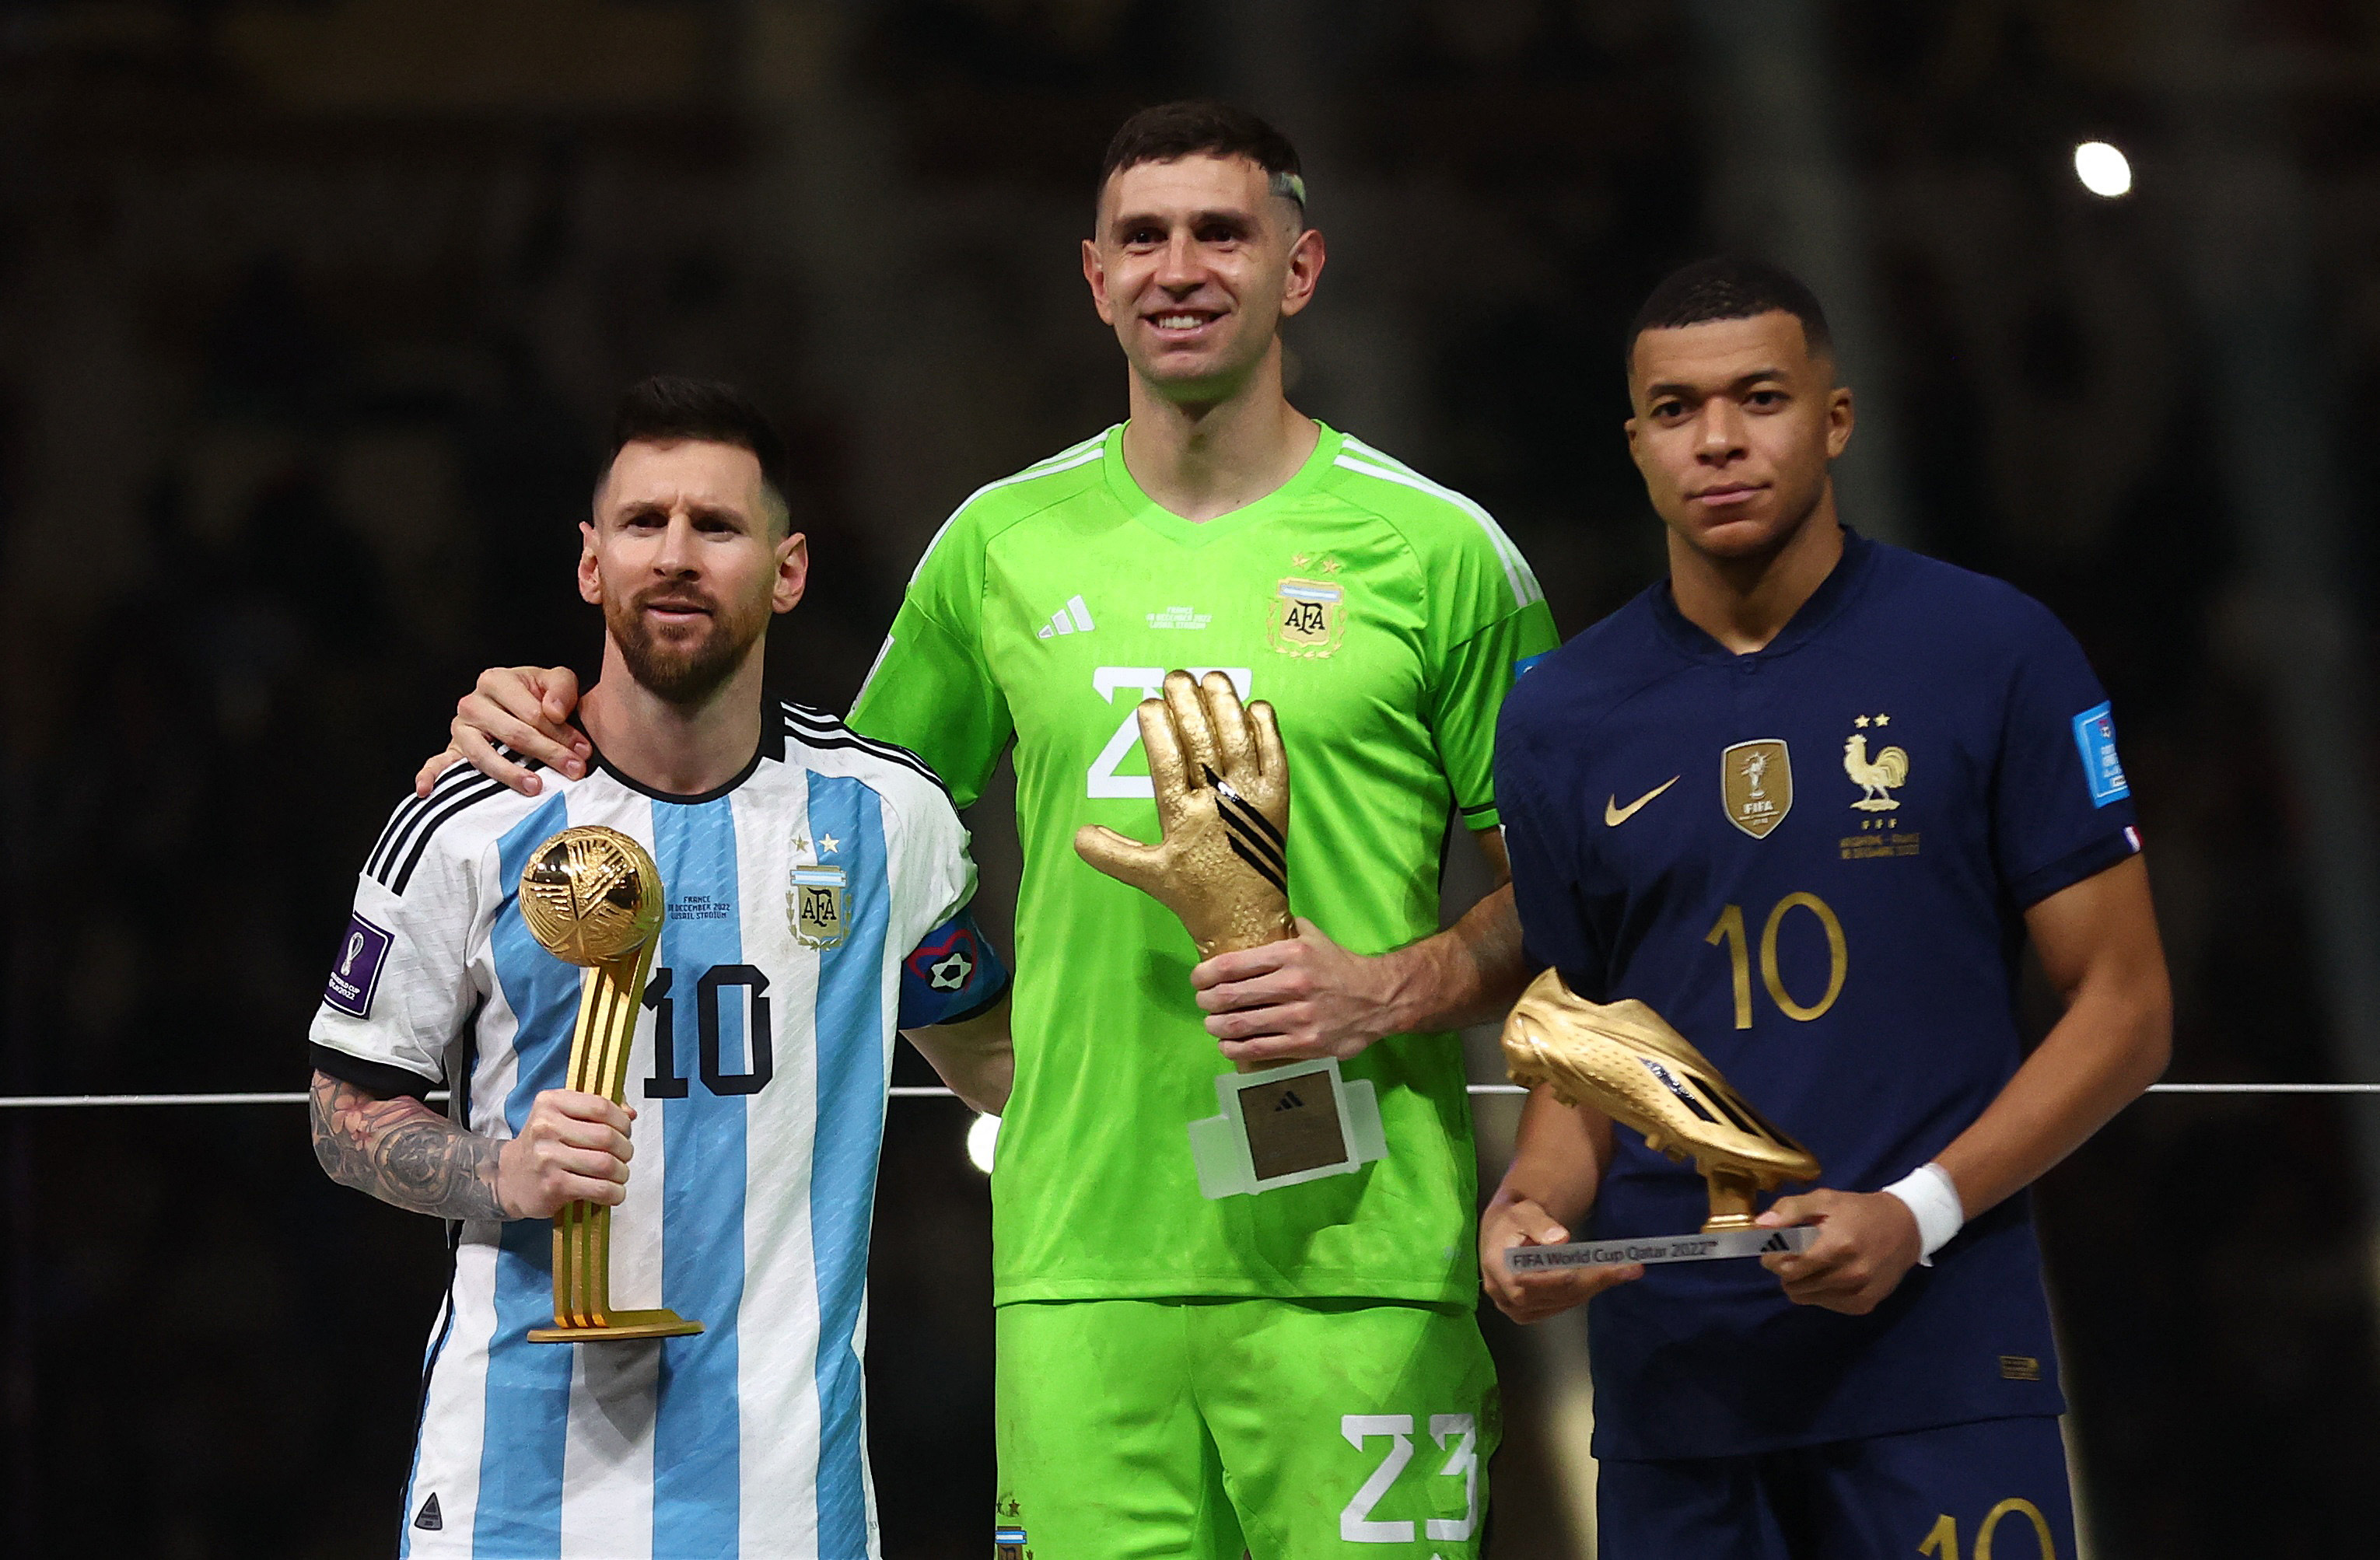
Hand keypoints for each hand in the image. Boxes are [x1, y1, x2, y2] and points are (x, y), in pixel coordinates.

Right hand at [413, 665, 589, 797]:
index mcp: (496, 681)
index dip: (561, 733)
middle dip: (548, 754)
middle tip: (573, 770)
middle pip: (513, 734)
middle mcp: (473, 702)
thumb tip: (553, 711)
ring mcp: (461, 727)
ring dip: (510, 773)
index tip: (583, 751)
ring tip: (535, 786)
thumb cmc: (538, 695)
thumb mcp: (555, 681)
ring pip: (484, 755)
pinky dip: (430, 775)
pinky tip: (426, 790)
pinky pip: (438, 762)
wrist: (520, 705)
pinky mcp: (453, 748)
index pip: (531, 712)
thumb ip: (562, 689)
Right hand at [495, 1089, 635, 1219]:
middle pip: (607, 1136)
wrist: (510, 1177)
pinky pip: (599, 1188)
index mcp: (550, 1103)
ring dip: (622, 1172)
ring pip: (606, 1164)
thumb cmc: (544, 1145)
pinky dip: (614, 1193)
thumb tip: (630, 1113)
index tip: (624, 1131)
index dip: (622, 1121)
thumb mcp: (563, 1115)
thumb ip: (597, 1109)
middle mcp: (546, 1127)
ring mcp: (548, 1158)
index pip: (600, 1106)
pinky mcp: (553, 1186)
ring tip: (619, 1174)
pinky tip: (612, 1192)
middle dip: (625, 1149)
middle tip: (624, 1155)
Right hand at [1073, 670, 1294, 959]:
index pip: (1168, 762)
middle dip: (1188, 704)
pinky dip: (1266, 729)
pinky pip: (1275, 756)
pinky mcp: (1278, 801)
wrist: (1247, 919)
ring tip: (1212, 677)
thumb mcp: (1148, 876)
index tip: (1148, 703)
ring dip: (1225, 705)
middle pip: (1203, 742)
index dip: (1158, 728)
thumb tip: (1077, 835)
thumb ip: (1112, 853)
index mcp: (1183, 818)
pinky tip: (1255, 706)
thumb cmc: (1196, 895)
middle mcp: (1218, 803)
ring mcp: (1252, 798)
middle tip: (1175, 677)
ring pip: (1238, 740)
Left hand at [1193, 918, 1397, 1064]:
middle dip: (1207, 1001)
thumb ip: (1285, 928)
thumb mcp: (1314, 937)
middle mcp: (1293, 984)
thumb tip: (1254, 916)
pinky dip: (1235, 1049)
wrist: (1379, 999)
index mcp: (1291, 954)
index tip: (1198, 979)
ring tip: (1212, 1024)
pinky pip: (1258, 1049)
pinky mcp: (1305, 1044)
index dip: (1205, 974)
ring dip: (1217, 1027)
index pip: (1233, 965)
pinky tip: (1227, 1045)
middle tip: (1203, 1003)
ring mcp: (1299, 1017)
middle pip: (1230, 997)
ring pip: (1240, 1025)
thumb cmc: (1340, 966)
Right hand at [1479, 1185, 1640, 1322]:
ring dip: (1594, 1286)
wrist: (1505, 1233)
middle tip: (1626, 1268)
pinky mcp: (1529, 1313)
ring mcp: (1516, 1308)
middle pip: (1551, 1295)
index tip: (1582, 1270)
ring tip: (1625, 1270)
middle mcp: (1503, 1294)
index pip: (1524, 1283)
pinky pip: (1561, 1306)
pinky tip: (1604, 1278)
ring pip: (1561, 1302)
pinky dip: (1586, 1291)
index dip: (1554, 1280)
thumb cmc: (1515, 1219)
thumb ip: (1540, 1224)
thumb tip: (1560, 1239)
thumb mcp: (1524, 1212)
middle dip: (1590, 1281)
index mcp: (1496, 1268)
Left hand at [1757, 1188, 1922, 1314]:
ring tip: (1813, 1262)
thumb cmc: (1859, 1211)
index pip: (1786, 1267)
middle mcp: (1849, 1274)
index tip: (1775, 1248)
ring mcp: (1858, 1293)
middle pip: (1792, 1285)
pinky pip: (1824, 1304)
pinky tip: (1830, 1273)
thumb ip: (1790, 1210)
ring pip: (1805, 1298)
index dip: (1773, 1258)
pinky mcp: (1864, 1305)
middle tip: (1793, 1254)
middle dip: (1784, 1269)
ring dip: (1801, 1282)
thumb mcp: (1825, 1199)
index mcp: (1837, 1246)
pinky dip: (1819, 1291)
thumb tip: (1761, 1225)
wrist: (1906, 1228)